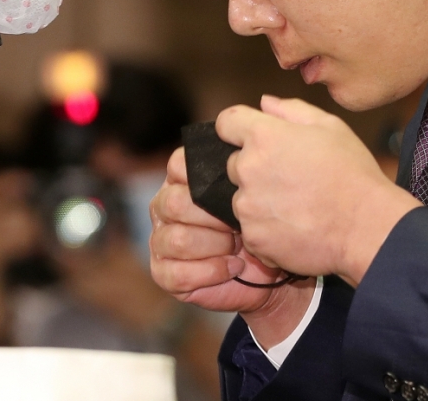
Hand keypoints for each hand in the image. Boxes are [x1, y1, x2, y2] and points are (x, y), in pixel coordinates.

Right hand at [150, 147, 299, 313]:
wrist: (268, 266)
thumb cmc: (260, 220)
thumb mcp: (255, 190)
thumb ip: (241, 170)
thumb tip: (238, 153)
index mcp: (182, 177)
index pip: (179, 165)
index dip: (209, 180)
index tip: (238, 192)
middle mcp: (165, 204)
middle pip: (175, 204)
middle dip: (215, 218)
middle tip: (241, 225)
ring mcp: (160, 238)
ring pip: (177, 240)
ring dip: (216, 246)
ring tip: (238, 247)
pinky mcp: (162, 271)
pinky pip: (176, 273)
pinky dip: (211, 271)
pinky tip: (233, 267)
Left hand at [219, 95, 420, 285]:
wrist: (367, 228)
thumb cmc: (352, 174)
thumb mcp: (330, 126)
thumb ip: (291, 110)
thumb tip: (264, 103)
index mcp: (264, 136)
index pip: (227, 122)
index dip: (238, 127)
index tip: (252, 137)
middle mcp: (248, 168)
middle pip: (235, 162)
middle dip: (257, 167)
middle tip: (292, 177)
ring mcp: (248, 206)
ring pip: (243, 197)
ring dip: (261, 199)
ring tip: (297, 205)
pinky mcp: (253, 237)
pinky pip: (252, 227)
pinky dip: (268, 228)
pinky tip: (296, 225)